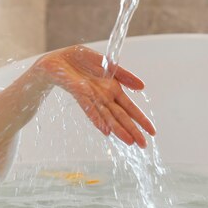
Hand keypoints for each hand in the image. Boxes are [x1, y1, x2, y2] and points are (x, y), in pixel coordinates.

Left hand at [32, 45, 155, 147]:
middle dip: (132, 130)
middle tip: (144, 145)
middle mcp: (103, 96)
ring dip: (117, 129)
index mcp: (112, 88)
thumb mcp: (106, 63)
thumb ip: (123, 74)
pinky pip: (89, 108)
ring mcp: (91, 97)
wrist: (54, 61)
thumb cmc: (78, 61)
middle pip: (120, 115)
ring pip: (107, 116)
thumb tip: (142, 86)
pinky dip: (97, 119)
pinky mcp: (78, 93)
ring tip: (129, 142)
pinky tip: (105, 130)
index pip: (129, 107)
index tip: (152, 132)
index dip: (140, 119)